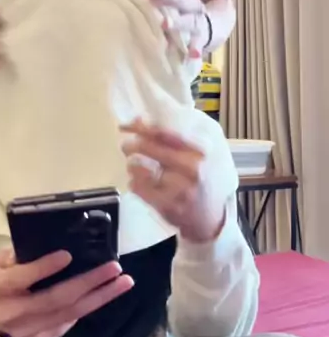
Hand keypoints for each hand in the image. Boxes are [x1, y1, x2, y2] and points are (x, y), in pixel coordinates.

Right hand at [0, 249, 133, 336]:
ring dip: (100, 297)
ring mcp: (29, 331)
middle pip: (56, 299)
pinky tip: (105, 294)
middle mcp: (15, 313)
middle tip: (114, 268)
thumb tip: (48, 242)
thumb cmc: (0, 283)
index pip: (24, 278)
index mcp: (1, 288)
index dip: (45, 267)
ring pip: (69, 314)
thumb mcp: (0, 263)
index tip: (68, 255)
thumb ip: (19, 253)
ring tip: (123, 282)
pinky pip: (68, 324)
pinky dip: (87, 308)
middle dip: (89, 283)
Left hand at [121, 119, 225, 242]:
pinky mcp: (167, 205)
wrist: (210, 218)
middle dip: (131, 145)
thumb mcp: (198, 154)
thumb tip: (139, 119)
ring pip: (140, 169)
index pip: (164, 132)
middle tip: (126, 146)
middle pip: (148, 148)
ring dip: (132, 165)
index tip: (126, 125)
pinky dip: (134, 182)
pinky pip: (138, 188)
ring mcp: (179, 189)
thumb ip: (173, 136)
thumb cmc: (202, 179)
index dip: (141, 127)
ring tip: (135, 165)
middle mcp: (191, 168)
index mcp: (199, 151)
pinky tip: (138, 181)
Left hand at [140, 0, 207, 57]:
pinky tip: (192, 55)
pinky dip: (195, 49)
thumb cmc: (191, 6)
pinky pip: (198, 45)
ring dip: (178, 23)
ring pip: (188, 21)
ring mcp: (199, 22)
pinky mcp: (202, 39)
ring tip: (164, 24)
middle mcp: (193, 5)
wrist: (221, 23)